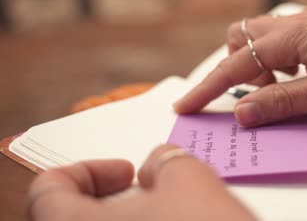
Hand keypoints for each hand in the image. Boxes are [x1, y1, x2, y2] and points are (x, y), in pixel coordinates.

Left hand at [28, 145, 255, 220]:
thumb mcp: (190, 179)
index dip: (87, 170)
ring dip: (135, 217)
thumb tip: (158, 164)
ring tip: (174, 208)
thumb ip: (165, 159)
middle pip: (74, 218)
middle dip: (114, 195)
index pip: (49, 192)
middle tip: (147, 186)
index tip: (124, 170)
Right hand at [174, 3, 306, 125]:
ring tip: (277, 95)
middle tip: (244, 100)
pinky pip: (282, 45)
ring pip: (261, 41)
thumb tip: (243, 112)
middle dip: (231, 70)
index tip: (186, 104)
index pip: (235, 66)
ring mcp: (306, 27)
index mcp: (289, 39)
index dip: (207, 88)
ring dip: (257, 68)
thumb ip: (283, 102)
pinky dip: (277, 65)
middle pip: (240, 41)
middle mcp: (292, 27)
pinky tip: (298, 82)